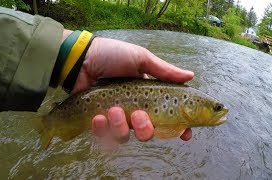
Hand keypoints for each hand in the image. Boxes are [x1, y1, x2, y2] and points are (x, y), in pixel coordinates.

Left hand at [70, 35, 193, 142]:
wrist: (80, 59)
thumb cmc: (111, 55)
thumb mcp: (141, 58)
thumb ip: (164, 71)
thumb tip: (191, 76)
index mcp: (146, 96)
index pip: (166, 117)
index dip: (177, 128)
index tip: (185, 134)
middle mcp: (133, 110)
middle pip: (147, 133)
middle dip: (145, 129)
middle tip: (139, 115)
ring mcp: (115, 118)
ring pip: (125, 137)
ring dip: (120, 126)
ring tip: (113, 110)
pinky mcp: (97, 122)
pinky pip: (103, 136)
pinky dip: (101, 129)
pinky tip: (97, 116)